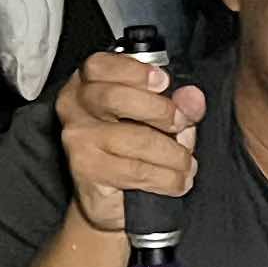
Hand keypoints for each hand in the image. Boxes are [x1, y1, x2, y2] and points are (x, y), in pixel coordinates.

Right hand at [56, 46, 201, 239]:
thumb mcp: (160, 119)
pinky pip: (136, 171)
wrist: (114, 200)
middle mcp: (74, 108)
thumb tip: (192, 98)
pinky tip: (177, 182)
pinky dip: (166, 178)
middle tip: (181, 123)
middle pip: (115, 98)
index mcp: (87, 83)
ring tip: (187, 164)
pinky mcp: (86, 172)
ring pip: (134, 139)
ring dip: (172, 154)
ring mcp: (77, 140)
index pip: (100, 65)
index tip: (163, 82)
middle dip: (159, 110)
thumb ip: (178, 104)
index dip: (134, 71)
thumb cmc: (134, 150)